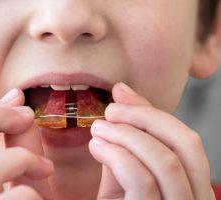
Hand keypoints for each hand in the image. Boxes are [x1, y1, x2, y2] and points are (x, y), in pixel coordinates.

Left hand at [89, 83, 214, 199]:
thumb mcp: (125, 168)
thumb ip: (129, 135)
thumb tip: (122, 90)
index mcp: (191, 185)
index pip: (186, 140)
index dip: (153, 112)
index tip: (120, 97)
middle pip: (186, 143)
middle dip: (144, 117)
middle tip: (110, 111)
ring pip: (166, 160)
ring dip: (126, 135)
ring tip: (97, 129)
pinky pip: (141, 179)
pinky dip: (116, 154)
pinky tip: (96, 147)